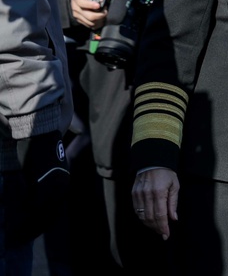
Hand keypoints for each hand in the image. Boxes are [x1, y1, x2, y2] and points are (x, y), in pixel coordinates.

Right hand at [9, 131, 70, 245]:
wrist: (41, 135)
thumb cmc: (40, 151)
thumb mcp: (45, 171)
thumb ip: (41, 185)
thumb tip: (32, 201)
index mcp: (64, 185)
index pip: (55, 211)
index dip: (42, 224)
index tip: (32, 234)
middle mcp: (62, 188)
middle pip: (49, 215)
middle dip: (34, 229)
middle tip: (20, 239)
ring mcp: (54, 187)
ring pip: (41, 215)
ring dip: (28, 227)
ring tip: (15, 237)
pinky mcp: (44, 185)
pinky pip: (34, 207)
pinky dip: (25, 218)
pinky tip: (15, 226)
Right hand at [70, 0, 108, 29]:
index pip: (81, 3)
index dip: (90, 5)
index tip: (98, 5)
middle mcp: (76, 8)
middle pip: (88, 15)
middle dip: (99, 15)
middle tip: (106, 11)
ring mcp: (78, 15)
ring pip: (90, 22)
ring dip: (100, 20)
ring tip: (105, 14)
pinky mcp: (80, 20)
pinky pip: (90, 25)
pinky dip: (97, 23)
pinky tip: (102, 19)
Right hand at [132, 168, 179, 239]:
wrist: (152, 161)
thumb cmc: (167, 173)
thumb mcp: (175, 186)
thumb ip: (173, 202)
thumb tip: (173, 218)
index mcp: (159, 192)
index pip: (160, 215)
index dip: (163, 227)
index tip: (166, 235)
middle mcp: (147, 194)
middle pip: (150, 218)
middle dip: (157, 228)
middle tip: (162, 233)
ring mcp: (138, 194)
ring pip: (142, 216)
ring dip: (149, 225)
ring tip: (157, 228)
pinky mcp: (133, 194)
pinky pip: (136, 210)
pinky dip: (142, 218)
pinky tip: (148, 220)